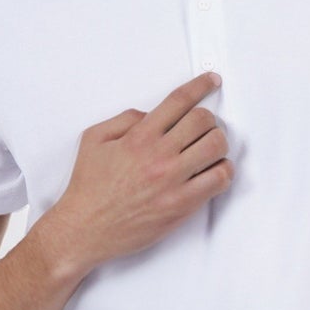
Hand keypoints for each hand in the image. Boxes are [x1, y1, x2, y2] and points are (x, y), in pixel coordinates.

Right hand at [44, 71, 232, 270]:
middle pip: (204, 121)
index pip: (179, 101)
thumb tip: (150, 113)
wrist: (86, 228)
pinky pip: (218, 180)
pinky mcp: (182, 205)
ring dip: (218, 143)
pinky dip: (223, 171)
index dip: (201, 85)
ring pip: (216, 147)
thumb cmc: (89, 188)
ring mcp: (173, 181)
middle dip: (208, 119)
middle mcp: (159, 156)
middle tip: (205, 126)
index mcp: (139, 136)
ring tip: (211, 149)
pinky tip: (215, 171)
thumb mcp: (94, 139)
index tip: (211, 82)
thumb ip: (124, 119)